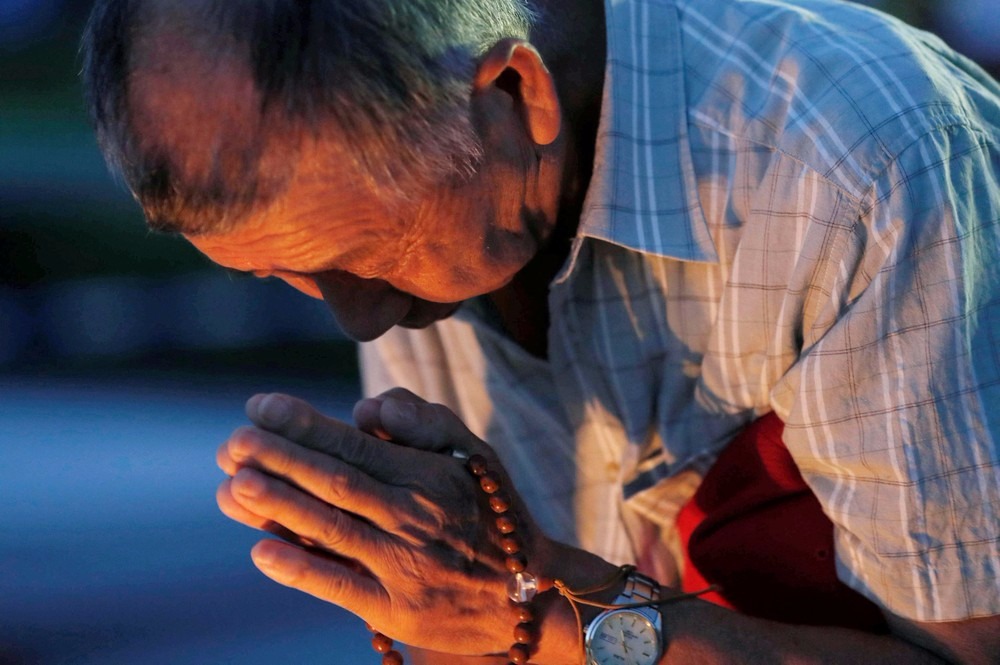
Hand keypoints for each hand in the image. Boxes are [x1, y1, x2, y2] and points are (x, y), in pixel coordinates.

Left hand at [215, 388, 550, 655]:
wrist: (529, 594)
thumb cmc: (489, 513)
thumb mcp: (474, 453)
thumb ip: (425, 419)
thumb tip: (368, 409)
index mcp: (428, 474)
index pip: (354, 443)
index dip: (303, 424)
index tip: (259, 406)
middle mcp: (414, 516)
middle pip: (335, 482)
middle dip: (279, 459)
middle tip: (233, 442)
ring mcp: (404, 566)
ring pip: (332, 529)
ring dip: (280, 506)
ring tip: (234, 484)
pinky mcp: (396, 611)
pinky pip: (341, 587)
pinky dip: (300, 569)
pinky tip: (262, 550)